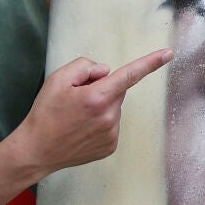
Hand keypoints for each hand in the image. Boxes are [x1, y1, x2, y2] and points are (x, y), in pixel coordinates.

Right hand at [11, 51, 172, 176]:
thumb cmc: (45, 113)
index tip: (168, 53)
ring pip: (113, 109)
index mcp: (97, 98)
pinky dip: (100, 123)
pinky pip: (111, 125)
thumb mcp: (57, 79)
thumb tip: (105, 72)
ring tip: (76, 118)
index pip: (129, 75)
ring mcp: (112, 134)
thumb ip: (85, 66)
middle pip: (116, 91)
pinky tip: (81, 130)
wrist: (36, 150)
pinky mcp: (110, 147)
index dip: (150, 63)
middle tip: (76, 100)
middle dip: (101, 90)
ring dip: (100, 107)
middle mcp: (109, 117)